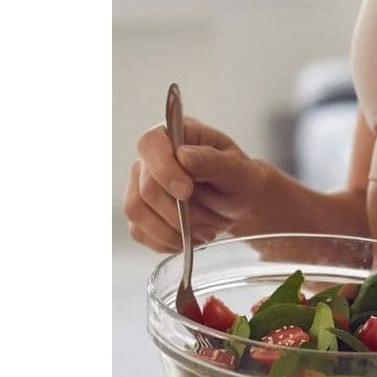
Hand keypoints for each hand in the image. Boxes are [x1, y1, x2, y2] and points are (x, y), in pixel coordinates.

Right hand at [123, 117, 267, 251]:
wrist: (238, 204)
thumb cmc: (238, 180)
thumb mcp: (237, 170)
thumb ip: (212, 161)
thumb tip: (184, 156)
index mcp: (174, 135)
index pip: (150, 145)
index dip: (164, 170)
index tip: (187, 191)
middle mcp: (151, 158)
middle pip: (146, 189)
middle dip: (182, 214)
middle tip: (213, 222)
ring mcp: (139, 185)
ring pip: (138, 213)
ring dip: (175, 231)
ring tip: (204, 232)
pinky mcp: (140, 213)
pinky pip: (141, 233)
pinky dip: (168, 241)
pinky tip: (190, 237)